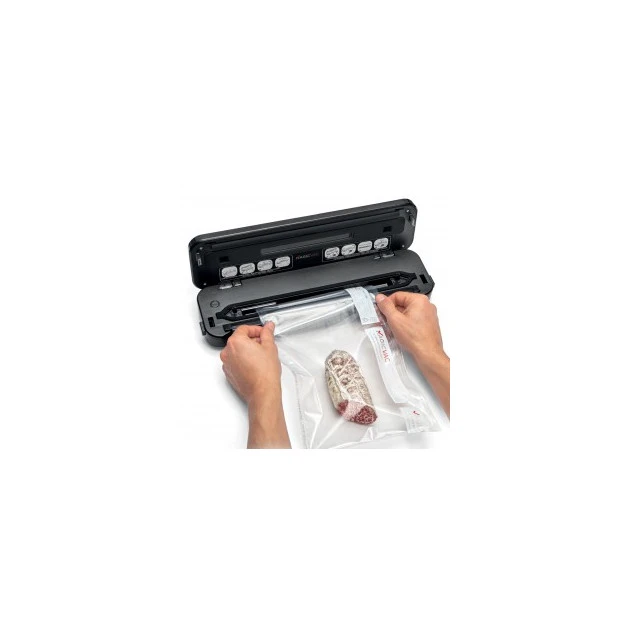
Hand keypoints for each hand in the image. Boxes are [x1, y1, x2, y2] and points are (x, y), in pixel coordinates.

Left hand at [220, 322, 280, 403]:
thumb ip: (267, 333)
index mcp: (235, 342)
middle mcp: (227, 352)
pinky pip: (235, 362)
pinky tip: (255, 365)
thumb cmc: (264, 373)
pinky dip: (243, 361)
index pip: (244, 328)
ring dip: (247, 351)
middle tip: (264, 344)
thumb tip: (268, 327)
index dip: (256, 329)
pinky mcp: (229, 374)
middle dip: (252, 340)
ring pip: (237, 351)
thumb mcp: (270, 347)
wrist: (262, 392)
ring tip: (261, 357)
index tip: (263, 333)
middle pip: (239, 340)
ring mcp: (227, 364)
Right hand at [375, 292, 448, 415]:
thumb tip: (380, 298)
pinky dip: (407, 324)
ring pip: (408, 312)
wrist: (428, 353)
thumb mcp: (395, 320)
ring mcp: (429, 315)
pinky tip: (403, 332)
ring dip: (399, 319)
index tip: (382, 311)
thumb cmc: (416, 338)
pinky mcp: (428, 323)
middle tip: (387, 321)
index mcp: (419, 300)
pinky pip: (414, 319)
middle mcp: (426, 305)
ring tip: (395, 328)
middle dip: (393, 312)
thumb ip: (386, 307)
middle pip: (403, 303)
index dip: (387, 304)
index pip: (397, 295)